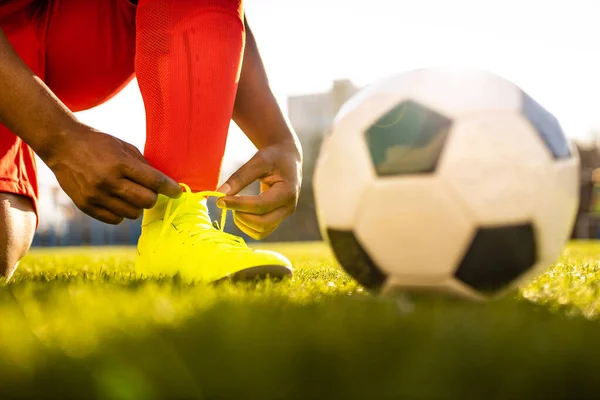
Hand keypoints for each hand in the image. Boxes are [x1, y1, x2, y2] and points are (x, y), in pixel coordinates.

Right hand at [45, 124, 180, 223]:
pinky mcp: (86, 206)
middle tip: (149, 190)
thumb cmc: (99, 144)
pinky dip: (121, 212)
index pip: (154, 181)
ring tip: (129, 193)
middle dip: (153, 197)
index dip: (170, 189)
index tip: (178, 192)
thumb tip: (165, 184)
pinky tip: (117, 200)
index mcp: (120, 163)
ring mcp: (96, 196)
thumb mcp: (124, 147)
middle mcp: (108, 181)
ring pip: (133, 214)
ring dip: (137, 205)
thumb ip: (145, 166)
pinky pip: (116, 220)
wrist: (62, 146)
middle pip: (146, 201)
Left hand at [217, 141, 301, 238]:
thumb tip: (219, 194)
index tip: (220, 200)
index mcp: (287, 191)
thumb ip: (239, 178)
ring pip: (261, 232)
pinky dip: (247, 227)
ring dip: (243, 223)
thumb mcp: (257, 162)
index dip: (238, 204)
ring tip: (235, 206)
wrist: (287, 159)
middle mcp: (288, 207)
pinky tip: (240, 212)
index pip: (260, 205)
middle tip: (228, 203)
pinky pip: (261, 232)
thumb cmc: (273, 158)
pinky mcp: (277, 220)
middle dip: (241, 216)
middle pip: (262, 224)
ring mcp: (284, 216)